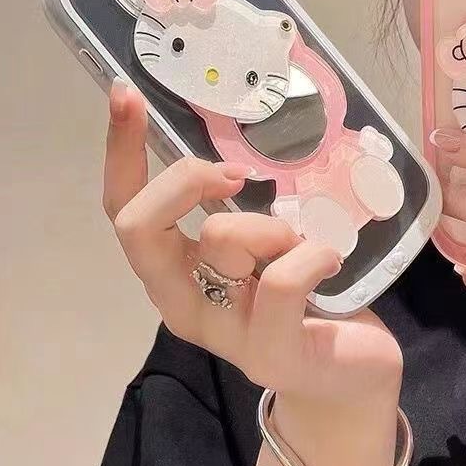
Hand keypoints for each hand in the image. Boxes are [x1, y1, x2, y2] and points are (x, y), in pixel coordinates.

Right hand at [104, 82, 401, 465]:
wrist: (345, 371)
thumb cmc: (304, 291)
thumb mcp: (264, 239)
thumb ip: (242, 205)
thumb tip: (240, 146)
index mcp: (176, 267)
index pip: (124, 206)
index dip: (120, 149)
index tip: (126, 94)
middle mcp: (181, 300)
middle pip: (139, 225)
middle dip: (186, 179)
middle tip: (238, 176)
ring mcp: (221, 332)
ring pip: (222, 239)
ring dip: (272, 225)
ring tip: (302, 242)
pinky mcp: (268, 351)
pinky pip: (283, 279)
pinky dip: (314, 253)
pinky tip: (331, 260)